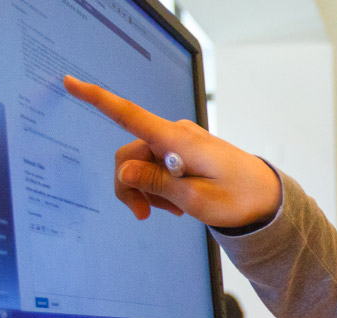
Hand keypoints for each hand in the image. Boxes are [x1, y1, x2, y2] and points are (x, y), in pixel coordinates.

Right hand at [62, 76, 281, 226]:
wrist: (266, 199)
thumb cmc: (238, 199)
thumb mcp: (195, 200)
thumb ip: (156, 184)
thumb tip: (122, 171)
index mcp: (177, 141)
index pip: (129, 115)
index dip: (97, 99)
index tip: (69, 82)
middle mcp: (175, 134)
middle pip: (128, 155)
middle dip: (130, 186)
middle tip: (144, 216)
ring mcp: (178, 141)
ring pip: (139, 164)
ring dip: (147, 190)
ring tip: (175, 210)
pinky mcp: (182, 151)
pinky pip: (156, 166)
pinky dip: (159, 186)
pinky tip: (178, 203)